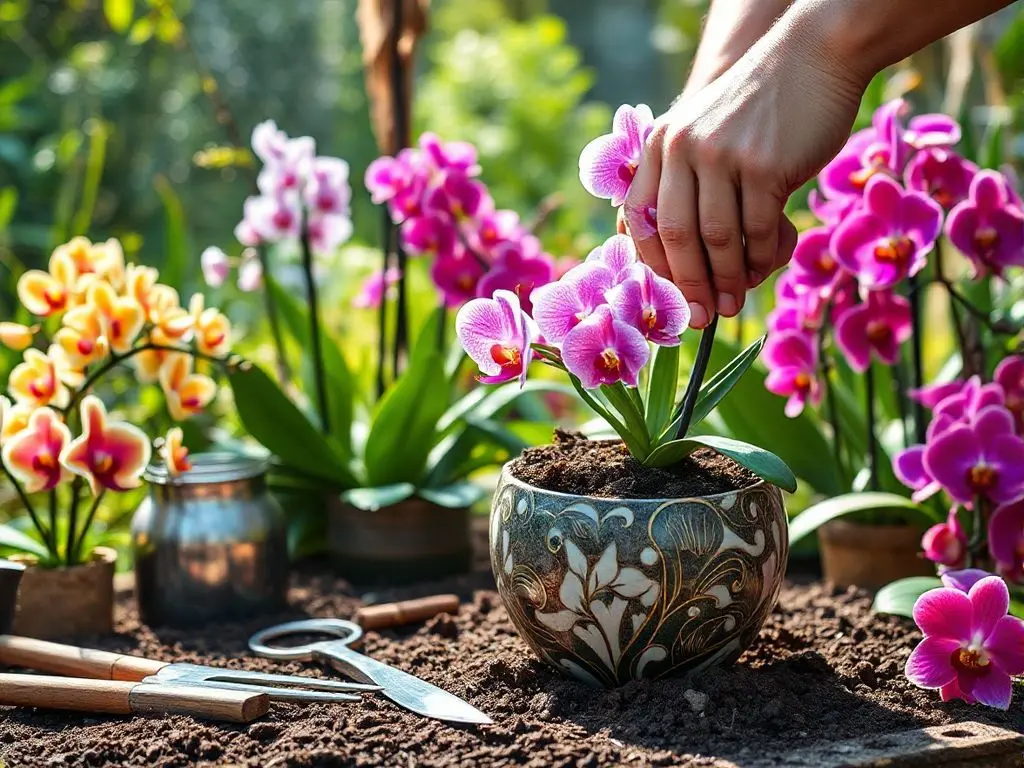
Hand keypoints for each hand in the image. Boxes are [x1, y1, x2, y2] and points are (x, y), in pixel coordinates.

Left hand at [624, 13, 864, 327]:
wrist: (814, 58)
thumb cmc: (759, 111)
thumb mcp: (705, 135)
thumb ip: (684, 184)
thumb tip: (678, 260)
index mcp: (660, 145)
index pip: (641, 221)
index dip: (655, 268)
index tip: (672, 298)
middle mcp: (682, 148)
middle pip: (674, 236)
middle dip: (688, 285)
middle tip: (702, 317)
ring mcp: (721, 155)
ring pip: (715, 239)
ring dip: (726, 280)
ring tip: (734, 305)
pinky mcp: (763, 165)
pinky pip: (755, 230)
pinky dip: (761, 258)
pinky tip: (767, 268)